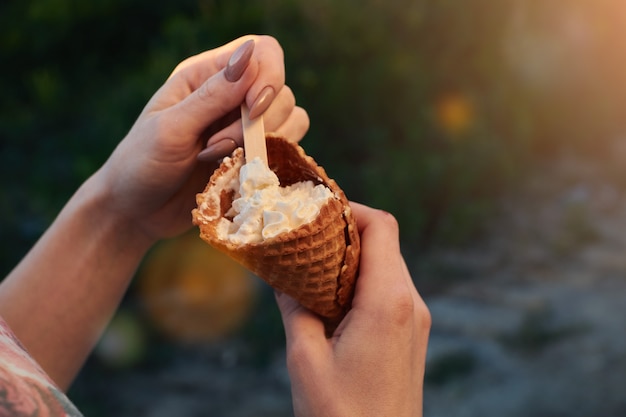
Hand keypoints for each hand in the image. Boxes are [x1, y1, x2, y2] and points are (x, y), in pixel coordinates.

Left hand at [95, 35, 308, 240]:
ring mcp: (245, 128)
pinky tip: (239, 173)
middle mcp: (231, 96)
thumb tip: (251, 56)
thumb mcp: (170, 128)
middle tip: (215, 147)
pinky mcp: (253, 157)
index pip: (263, 52)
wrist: (138, 211)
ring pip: (292, 120)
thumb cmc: (142, 164)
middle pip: (282, 91)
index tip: (254, 110)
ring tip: (220, 161)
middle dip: (258, 123)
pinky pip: (287, 149)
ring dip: (264, 143)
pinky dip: (272, 160)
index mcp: (206, 75)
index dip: (269, 78)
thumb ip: (211, 96)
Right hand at [275, 203, 430, 416]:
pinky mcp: (412, 335)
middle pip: (384, 242)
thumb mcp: (305, 358)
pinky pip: (390, 290)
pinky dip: (362, 280)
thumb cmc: (341, 416)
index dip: (349, 208)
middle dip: (345, 231)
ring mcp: (416, 320)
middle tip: (306, 236)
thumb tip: (279, 272)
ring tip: (313, 266)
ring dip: (353, 257)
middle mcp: (411, 304)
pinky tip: (331, 296)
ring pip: (387, 265)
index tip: (315, 210)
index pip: (380, 226)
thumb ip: (294, 306)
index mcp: (388, 302)